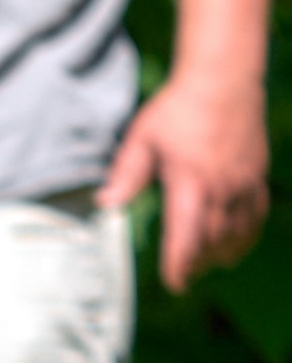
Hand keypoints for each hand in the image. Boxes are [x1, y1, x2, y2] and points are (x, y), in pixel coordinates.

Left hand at [98, 72, 270, 292]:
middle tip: (184, 274)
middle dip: (199, 263)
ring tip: (208, 265)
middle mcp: (222, 188)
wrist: (224, 79)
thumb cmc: (177, 109)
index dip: (180, 266)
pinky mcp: (257, 174)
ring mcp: (244, 182)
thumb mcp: (142, 140)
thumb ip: (125, 175)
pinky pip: (257, 213)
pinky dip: (247, 234)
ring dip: (224, 252)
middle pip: (214, 241)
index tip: (174, 283)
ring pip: (239, 232)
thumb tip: (104, 205)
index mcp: (190, 183)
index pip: (186, 237)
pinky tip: (236, 243)